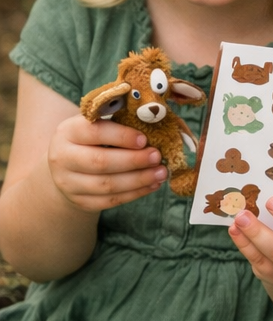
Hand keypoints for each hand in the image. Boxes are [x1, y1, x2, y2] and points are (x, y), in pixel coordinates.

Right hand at [48, 114, 166, 211]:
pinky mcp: (79, 201)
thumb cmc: (93, 138)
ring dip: (138, 180)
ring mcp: (68, 183)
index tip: (145, 139)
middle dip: (133, 160)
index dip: (121, 136)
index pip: (95, 132)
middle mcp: (62, 158)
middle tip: (157, 157)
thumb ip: (120, 120)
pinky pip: (109, 201)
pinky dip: (134, 194)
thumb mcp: (99, 123)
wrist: (68, 165)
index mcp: (68, 132)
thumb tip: (153, 119)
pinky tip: (152, 185)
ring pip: (106, 185)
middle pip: (100, 162)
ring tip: (161, 173)